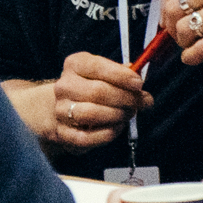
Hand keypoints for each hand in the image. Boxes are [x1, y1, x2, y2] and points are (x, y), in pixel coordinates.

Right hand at [28, 52, 150, 149]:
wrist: (63, 109)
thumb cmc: (90, 88)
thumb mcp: (105, 74)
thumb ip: (124, 78)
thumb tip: (141, 88)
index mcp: (75, 65)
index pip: (97, 67)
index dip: (121, 76)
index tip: (138, 84)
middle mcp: (64, 86)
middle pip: (97, 91)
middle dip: (124, 98)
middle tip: (139, 102)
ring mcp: (61, 110)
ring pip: (91, 114)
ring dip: (116, 115)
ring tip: (128, 114)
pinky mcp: (63, 133)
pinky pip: (87, 137)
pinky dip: (108, 133)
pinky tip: (117, 126)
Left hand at [164, 0, 202, 63]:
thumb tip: (186, 3)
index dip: (165, 4)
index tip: (167, 16)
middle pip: (173, 9)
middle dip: (171, 26)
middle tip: (178, 35)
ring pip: (183, 30)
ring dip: (183, 42)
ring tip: (191, 46)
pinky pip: (200, 48)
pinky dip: (191, 57)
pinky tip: (193, 58)